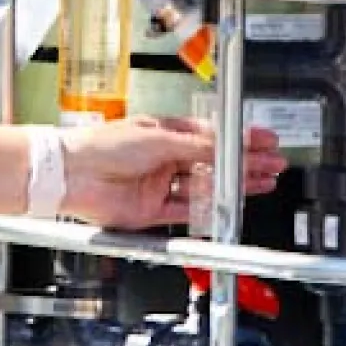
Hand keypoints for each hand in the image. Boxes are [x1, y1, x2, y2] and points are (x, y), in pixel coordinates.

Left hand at [59, 116, 286, 229]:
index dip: (239, 139)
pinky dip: (209, 209)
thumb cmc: (102, 146)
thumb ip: (195, 146)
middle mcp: (164, 159)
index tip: (263, 141)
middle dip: (245, 163)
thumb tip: (225, 145)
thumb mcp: (158, 139)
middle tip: (272, 164)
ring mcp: (159, 186)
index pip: (211, 137)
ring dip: (233, 186)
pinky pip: (187, 211)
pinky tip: (228, 203)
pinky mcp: (152, 211)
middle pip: (213, 163)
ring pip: (205, 187)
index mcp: (165, 134)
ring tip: (262, 182)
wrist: (73, 174)